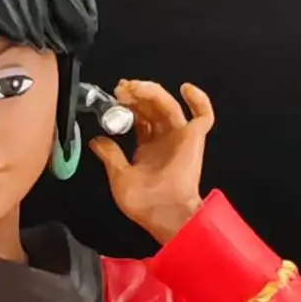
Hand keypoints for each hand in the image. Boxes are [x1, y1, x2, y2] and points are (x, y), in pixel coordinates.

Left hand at [89, 79, 215, 244]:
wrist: (164, 213)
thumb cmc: (144, 203)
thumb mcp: (119, 177)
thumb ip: (110, 156)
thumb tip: (97, 141)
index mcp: (148, 149)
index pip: (140, 118)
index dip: (128, 105)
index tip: (115, 97)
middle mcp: (165, 140)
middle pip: (152, 108)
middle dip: (137, 96)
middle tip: (121, 90)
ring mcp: (180, 137)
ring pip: (169, 105)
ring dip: (153, 92)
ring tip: (135, 88)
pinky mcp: (195, 138)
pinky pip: (204, 115)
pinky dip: (199, 100)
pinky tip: (185, 89)